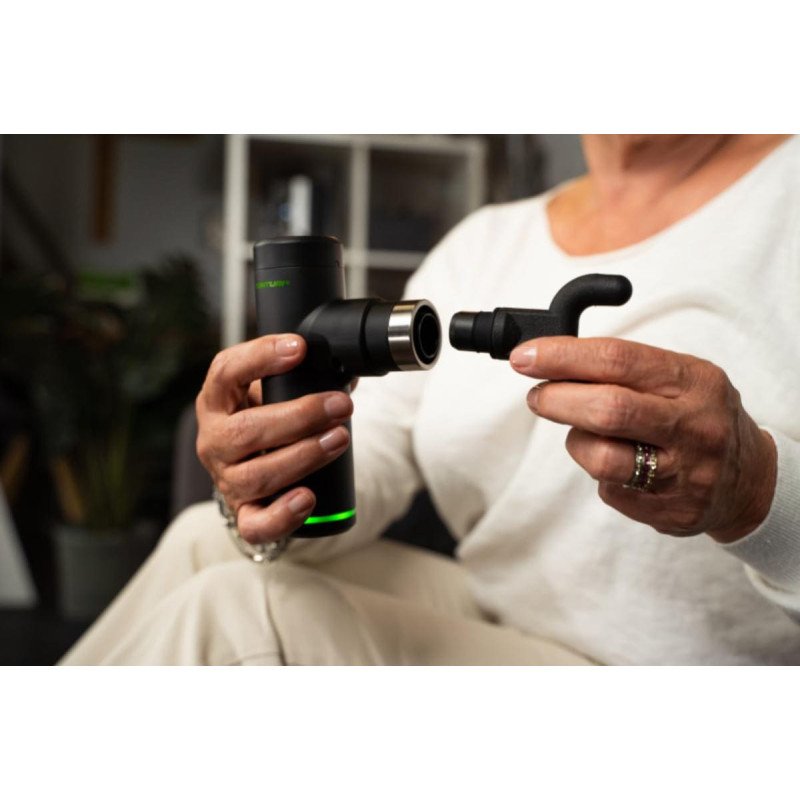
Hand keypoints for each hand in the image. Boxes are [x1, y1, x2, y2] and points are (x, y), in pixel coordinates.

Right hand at [195, 334, 352, 543]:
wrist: (252, 467)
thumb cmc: (265, 420)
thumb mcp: (272, 393)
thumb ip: (301, 377)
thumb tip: (349, 366)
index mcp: (217, 401)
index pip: (226, 371)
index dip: (260, 356)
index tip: (300, 348)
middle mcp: (214, 440)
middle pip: (247, 430)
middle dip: (301, 416)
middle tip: (340, 406)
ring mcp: (226, 479)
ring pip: (258, 475)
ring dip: (304, 456)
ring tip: (339, 439)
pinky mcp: (243, 513)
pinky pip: (256, 524)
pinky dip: (282, 514)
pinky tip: (307, 498)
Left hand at [509, 337, 776, 542]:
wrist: (748, 481)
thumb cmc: (697, 416)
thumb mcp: (679, 378)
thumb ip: (623, 369)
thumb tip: (551, 361)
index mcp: (694, 381)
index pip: (617, 360)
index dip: (562, 357)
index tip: (525, 357)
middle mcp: (693, 426)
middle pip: (607, 409)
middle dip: (556, 399)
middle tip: (537, 396)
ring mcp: (683, 473)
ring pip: (600, 458)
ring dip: (574, 441)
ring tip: (582, 433)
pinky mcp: (669, 510)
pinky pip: (609, 489)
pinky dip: (599, 473)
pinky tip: (618, 464)